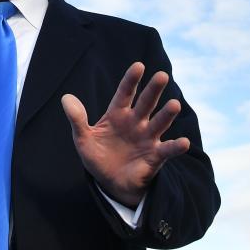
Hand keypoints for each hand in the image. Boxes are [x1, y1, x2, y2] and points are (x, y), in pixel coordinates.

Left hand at [61, 62, 189, 207]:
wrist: (111, 183)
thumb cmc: (98, 157)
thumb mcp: (83, 139)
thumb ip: (77, 119)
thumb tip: (66, 98)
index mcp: (118, 115)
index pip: (125, 94)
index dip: (131, 80)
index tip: (139, 66)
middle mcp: (136, 122)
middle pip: (145, 103)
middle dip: (153, 90)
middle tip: (161, 75)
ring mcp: (147, 138)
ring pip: (159, 123)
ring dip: (167, 114)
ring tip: (174, 105)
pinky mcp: (155, 156)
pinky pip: (167, 150)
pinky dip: (176, 147)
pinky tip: (183, 142)